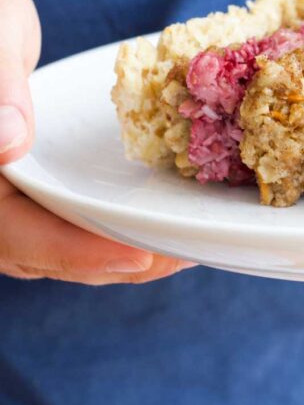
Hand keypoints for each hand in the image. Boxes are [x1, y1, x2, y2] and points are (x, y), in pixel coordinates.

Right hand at [0, 0, 194, 284]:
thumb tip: (8, 143)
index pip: (12, 232)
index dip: (72, 251)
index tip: (137, 254)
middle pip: (38, 253)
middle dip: (112, 261)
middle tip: (182, 255)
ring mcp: (7, 193)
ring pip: (54, 246)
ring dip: (116, 253)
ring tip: (184, 249)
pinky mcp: (32, 185)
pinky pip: (67, 219)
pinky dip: (112, 228)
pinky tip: (163, 224)